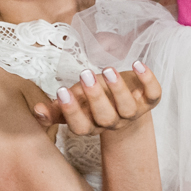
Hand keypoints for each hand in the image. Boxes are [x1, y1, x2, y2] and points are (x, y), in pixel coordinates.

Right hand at [33, 62, 161, 134]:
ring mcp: (133, 113)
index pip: (80, 127)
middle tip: (85, 73)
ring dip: (118, 89)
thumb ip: (55, 109)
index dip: (71, 112)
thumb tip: (36, 111)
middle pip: (106, 118)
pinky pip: (153, 94)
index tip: (61, 91)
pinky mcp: (150, 101)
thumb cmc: (90, 101)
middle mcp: (113, 123)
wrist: (122, 101)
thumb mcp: (72, 104)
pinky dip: (148, 80)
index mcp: (91, 125)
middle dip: (95, 97)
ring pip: (128, 108)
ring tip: (108, 69)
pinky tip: (138, 64)